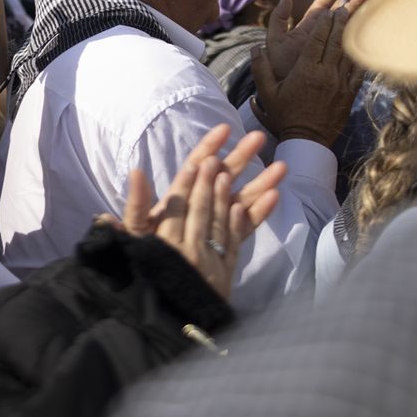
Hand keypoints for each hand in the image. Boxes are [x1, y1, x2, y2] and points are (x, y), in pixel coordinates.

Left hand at [118, 125, 285, 299]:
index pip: (195, 165)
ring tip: (281, 168)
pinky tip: (276, 198)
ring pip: (240, 198)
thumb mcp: (137, 227)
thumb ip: (137, 204)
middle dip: (240, 156)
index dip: (208, 146)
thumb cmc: (142, 251)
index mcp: (179, 197)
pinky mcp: (225, 244)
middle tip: (259, 138)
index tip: (224, 129)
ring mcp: (214, 223)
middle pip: (222, 175)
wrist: (155, 288)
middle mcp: (200, 205)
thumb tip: (135, 172)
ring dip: (260, 183)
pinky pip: (245, 226)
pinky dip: (260, 213)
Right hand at [251, 4, 363, 146]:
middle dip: (340, 23)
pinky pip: (358, 71)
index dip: (324, 23)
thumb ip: (260, 69)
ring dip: (351, 35)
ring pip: (348, 53)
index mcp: (305, 70)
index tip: (328, 11)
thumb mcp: (267, 93)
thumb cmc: (284, 116)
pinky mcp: (349, 94)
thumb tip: (255, 48)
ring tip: (354, 21)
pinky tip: (363, 46)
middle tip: (344, 8)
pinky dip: (361, 56)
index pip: (317, 40)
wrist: (307, 140)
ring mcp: (339, 84)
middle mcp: (325, 74)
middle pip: (335, 42)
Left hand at [262, 0, 370, 82]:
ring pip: (348, 32)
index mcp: (306, 30)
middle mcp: (320, 39)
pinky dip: (363, 44)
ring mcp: (330, 53)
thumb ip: (278, 19)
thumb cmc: (278, 68)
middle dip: (353, 4)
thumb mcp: (275, 41)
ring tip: (376, 8)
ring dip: (361, 20)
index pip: (321, 7)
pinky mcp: (339, 68)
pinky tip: (375, 35)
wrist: (286, 97)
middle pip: (339, 18)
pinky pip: (353, 53)